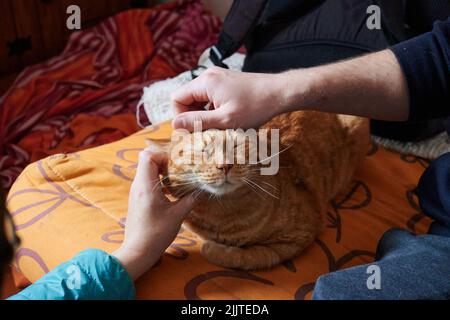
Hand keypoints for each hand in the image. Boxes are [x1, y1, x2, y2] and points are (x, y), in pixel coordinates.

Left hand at [112, 150, 196, 279]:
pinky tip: (171, 193)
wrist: (137, 251)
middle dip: (165, 161)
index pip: (148, 156)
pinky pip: (147, 181)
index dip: (163, 155)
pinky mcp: (137, 199)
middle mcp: (138, 185)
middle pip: (147, 160)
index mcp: (146, 186)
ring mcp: (136, 192)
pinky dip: (159, 181)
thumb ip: (191, 199)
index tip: (177, 164)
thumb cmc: (156, 234)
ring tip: (177, 181)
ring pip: (147, 170)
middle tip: (179, 170)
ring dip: (162, 172)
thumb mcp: (178, 216)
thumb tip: (203, 189)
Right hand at [171, 67, 290, 130]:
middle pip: (186, 98)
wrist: (279, 93)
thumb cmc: (256, 106)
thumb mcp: (225, 119)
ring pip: (198, 99)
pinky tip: (226, 117)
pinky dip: (213, 109)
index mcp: (205, 82)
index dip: (181, 117)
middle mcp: (208, 75)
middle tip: (209, 130)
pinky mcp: (225, 82)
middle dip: (193, 116)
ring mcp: (217, 77)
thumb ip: (198, 122)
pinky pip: (209, 97)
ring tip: (220, 124)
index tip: (194, 130)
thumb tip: (175, 124)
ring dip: (204, 114)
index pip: (177, 98)